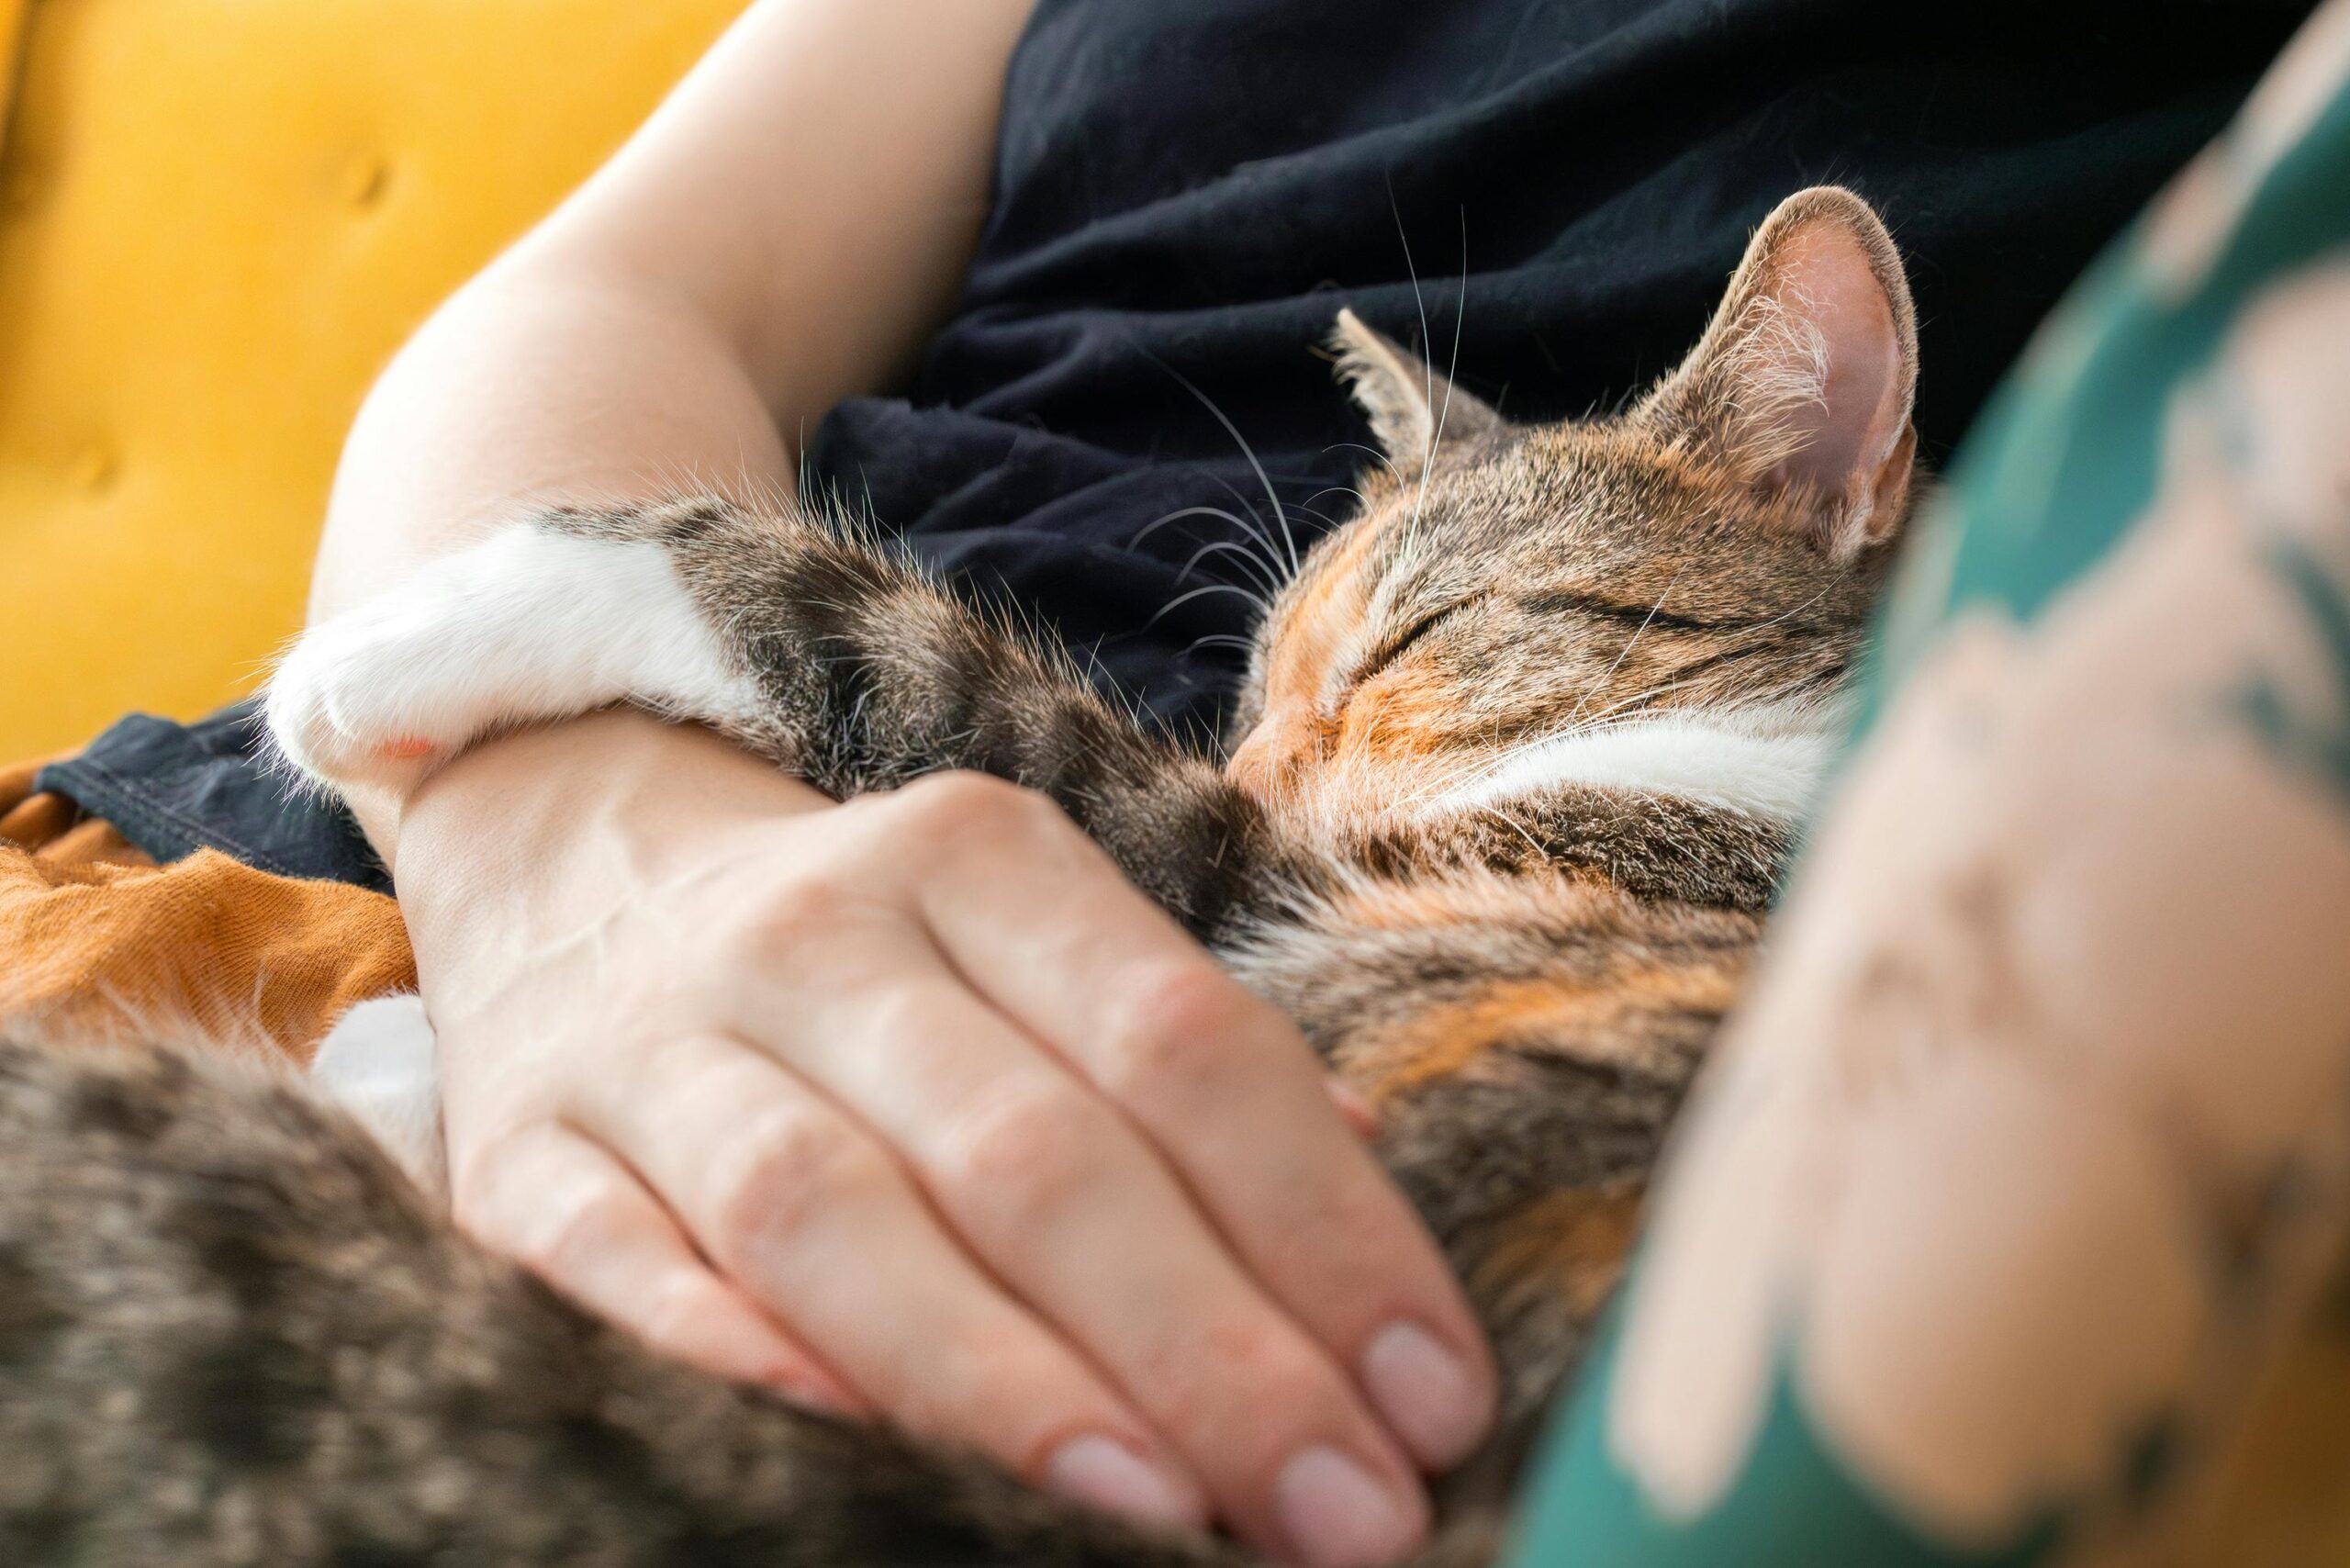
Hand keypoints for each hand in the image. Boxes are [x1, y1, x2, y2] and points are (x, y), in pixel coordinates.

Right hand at [390, 709, 1494, 1567]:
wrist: (580, 864)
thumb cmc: (879, 961)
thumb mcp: (1034, 945)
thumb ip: (1193, 1070)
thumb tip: (1371, 1221)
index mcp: (981, 861)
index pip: (1183, 1042)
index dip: (1323, 1227)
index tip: (1432, 1395)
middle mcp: (820, 932)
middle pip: (1032, 1148)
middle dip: (1208, 1346)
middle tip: (1344, 1509)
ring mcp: (659, 1041)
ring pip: (835, 1213)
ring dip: (1004, 1379)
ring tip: (1156, 1517)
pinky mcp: (523, 1152)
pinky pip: (616, 1269)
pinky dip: (730, 1361)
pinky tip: (847, 1450)